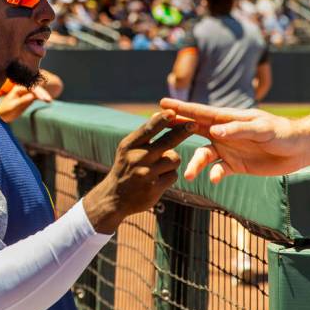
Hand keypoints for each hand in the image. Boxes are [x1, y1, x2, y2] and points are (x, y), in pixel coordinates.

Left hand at [0, 84, 52, 122]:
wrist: (2, 115)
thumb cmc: (6, 110)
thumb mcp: (14, 106)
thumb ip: (23, 100)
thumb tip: (32, 96)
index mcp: (18, 88)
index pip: (31, 88)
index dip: (39, 92)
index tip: (44, 99)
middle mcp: (23, 88)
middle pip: (36, 88)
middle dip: (43, 93)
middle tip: (49, 100)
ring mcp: (27, 92)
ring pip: (38, 91)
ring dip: (44, 95)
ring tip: (49, 101)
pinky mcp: (29, 97)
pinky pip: (38, 95)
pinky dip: (43, 97)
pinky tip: (48, 101)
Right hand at [84, 110, 194, 233]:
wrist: (114, 198)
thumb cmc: (126, 167)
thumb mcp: (128, 148)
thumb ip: (144, 134)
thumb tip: (165, 114)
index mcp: (129, 145)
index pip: (148, 129)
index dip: (162, 119)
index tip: (173, 111)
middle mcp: (137, 158)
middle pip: (167, 142)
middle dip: (183, 132)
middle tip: (195, 124)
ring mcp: (146, 173)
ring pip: (174, 159)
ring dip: (172, 161)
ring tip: (159, 166)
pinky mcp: (154, 188)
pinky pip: (173, 175)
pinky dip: (169, 176)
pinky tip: (158, 180)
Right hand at [160, 98, 305, 182]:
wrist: (300, 150)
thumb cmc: (283, 132)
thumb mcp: (263, 129)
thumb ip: (238, 129)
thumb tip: (214, 130)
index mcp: (229, 118)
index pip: (201, 112)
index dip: (182, 108)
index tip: (162, 103)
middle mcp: (225, 133)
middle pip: (195, 131)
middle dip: (177, 132)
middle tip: (158, 133)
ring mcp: (229, 149)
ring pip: (204, 155)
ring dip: (195, 164)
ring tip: (189, 174)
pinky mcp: (236, 165)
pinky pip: (218, 170)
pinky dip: (214, 174)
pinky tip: (214, 179)